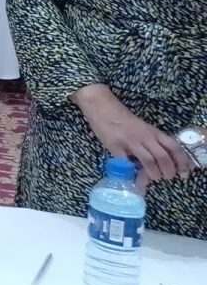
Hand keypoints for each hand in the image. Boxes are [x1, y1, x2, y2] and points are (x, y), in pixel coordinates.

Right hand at [74, 85, 193, 184]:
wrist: (101, 106)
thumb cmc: (121, 117)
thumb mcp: (142, 127)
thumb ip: (150, 141)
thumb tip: (159, 162)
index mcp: (152, 131)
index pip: (173, 146)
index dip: (182, 161)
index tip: (183, 173)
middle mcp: (144, 136)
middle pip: (163, 157)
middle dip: (167, 172)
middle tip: (166, 178)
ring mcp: (129, 141)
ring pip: (148, 161)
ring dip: (152, 174)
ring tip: (152, 178)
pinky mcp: (114, 145)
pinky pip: (126, 163)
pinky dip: (131, 173)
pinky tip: (132, 176)